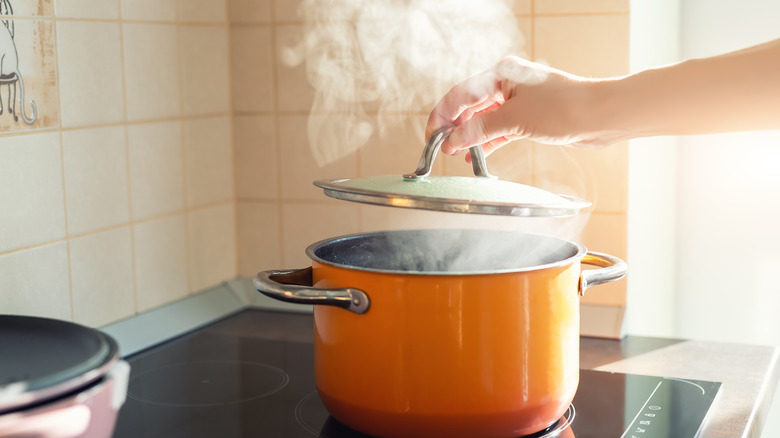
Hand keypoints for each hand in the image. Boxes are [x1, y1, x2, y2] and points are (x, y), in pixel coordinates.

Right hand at [425, 56, 612, 159]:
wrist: (600, 116)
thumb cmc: (565, 107)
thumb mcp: (515, 119)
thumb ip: (481, 130)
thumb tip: (453, 141)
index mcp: (501, 74)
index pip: (461, 95)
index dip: (443, 116)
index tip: (432, 136)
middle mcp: (507, 84)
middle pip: (469, 106)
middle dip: (454, 127)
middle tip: (440, 148)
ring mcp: (517, 102)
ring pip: (483, 119)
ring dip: (469, 136)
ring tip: (454, 153)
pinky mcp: (527, 118)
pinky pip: (498, 129)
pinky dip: (486, 141)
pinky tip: (475, 154)